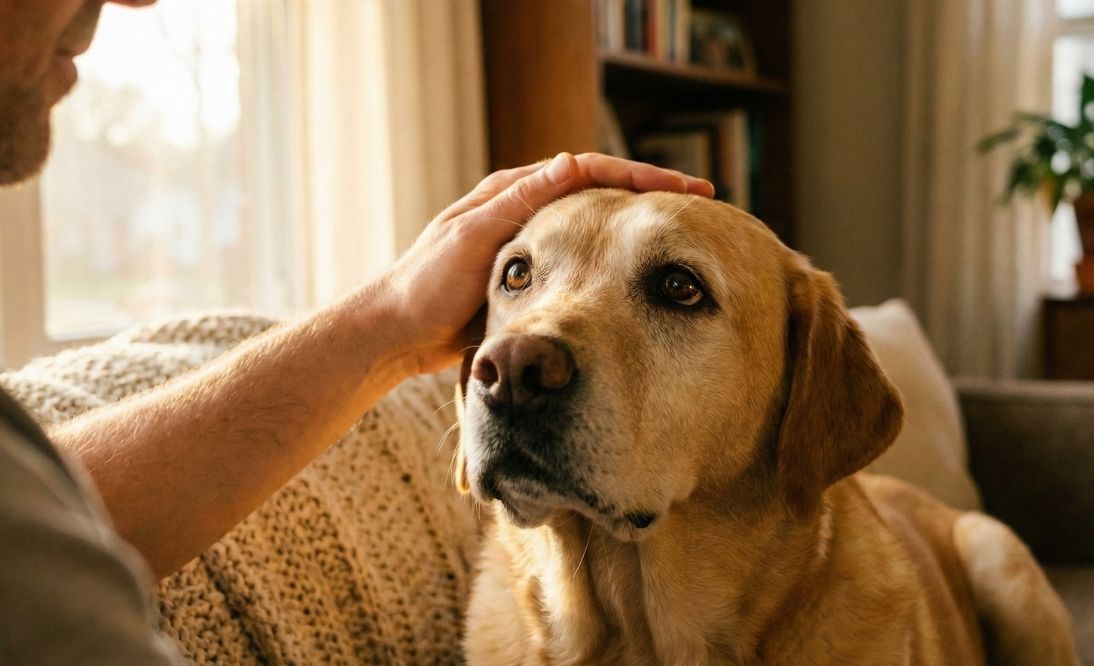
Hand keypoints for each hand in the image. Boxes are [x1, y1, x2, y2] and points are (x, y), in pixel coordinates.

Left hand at [379, 152, 714, 375]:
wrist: (394, 333)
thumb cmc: (426, 286)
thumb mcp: (475, 237)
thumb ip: (522, 201)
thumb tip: (574, 161)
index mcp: (512, 191)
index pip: (589, 170)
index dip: (641, 176)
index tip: (686, 187)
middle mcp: (523, 210)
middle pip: (599, 191)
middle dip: (650, 193)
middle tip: (700, 202)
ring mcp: (529, 244)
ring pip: (594, 224)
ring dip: (635, 224)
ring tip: (679, 233)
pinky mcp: (529, 277)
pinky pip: (581, 258)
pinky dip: (613, 256)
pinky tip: (636, 271)